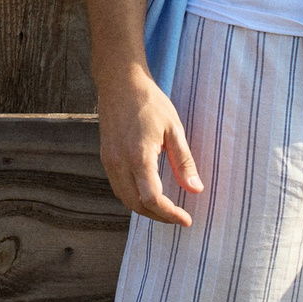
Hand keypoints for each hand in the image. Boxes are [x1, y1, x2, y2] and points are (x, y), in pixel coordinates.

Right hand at [96, 68, 202, 226]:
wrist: (120, 82)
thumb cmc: (150, 102)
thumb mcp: (174, 129)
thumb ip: (184, 162)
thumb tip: (196, 190)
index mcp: (139, 156)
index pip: (153, 199)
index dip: (170, 214)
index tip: (186, 219)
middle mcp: (119, 163)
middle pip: (136, 205)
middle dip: (158, 216)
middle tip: (178, 216)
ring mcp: (109, 161)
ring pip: (124, 198)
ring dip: (144, 208)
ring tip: (166, 208)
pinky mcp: (106, 157)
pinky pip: (118, 187)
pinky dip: (133, 197)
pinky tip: (148, 193)